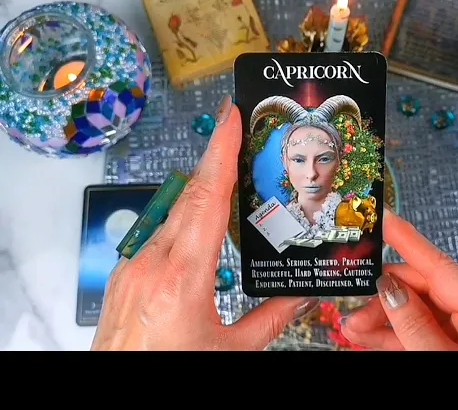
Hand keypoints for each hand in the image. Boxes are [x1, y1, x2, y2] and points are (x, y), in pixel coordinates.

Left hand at [91, 95, 318, 350]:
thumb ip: (270, 320)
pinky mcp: (125, 273)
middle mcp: (152, 263)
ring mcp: (133, 265)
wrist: (114, 390)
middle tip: (238, 128)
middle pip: (190, 194)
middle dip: (216, 156)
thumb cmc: (169, 369)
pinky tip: (200, 223)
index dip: (221, 152)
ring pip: (173, 211)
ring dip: (202, 189)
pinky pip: (159, 232)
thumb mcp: (230, 350)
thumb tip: (300, 296)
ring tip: (228, 172)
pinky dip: (184, 219)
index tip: (231, 118)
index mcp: (183, 277)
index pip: (206, 198)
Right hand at [340, 208, 457, 350]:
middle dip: (384, 292)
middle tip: (352, 293)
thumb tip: (389, 288)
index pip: (442, 268)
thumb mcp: (440, 364)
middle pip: (424, 290)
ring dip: (381, 317)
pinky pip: (417, 333)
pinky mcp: (454, 349)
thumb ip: (412, 326)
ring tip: (352, 325)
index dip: (408, 241)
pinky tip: (366, 335)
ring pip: (416, 312)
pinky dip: (389, 335)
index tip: (385, 219)